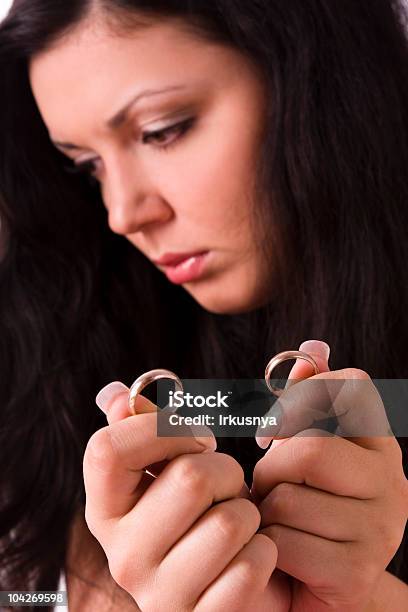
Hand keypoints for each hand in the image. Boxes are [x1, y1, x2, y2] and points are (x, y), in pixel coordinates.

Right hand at [83, 388, 286, 610]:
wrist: (222, 588)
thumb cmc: (198, 516)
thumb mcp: (166, 473)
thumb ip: (143, 430)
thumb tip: (114, 394)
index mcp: (106, 510)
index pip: (108, 449)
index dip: (163, 430)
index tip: (196, 440)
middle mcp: (123, 555)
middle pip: (190, 478)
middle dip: (225, 472)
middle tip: (223, 489)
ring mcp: (161, 595)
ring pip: (230, 521)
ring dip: (248, 513)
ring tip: (236, 524)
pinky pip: (252, 565)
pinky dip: (264, 553)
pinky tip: (249, 557)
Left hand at [252, 340, 407, 610]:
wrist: (320, 582)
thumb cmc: (308, 504)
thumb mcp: (307, 448)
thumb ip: (308, 398)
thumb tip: (313, 349)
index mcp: (380, 443)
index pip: (352, 385)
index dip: (301, 397)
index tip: (274, 430)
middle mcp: (391, 481)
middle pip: (308, 448)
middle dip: (270, 468)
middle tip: (270, 485)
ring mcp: (380, 529)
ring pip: (288, 499)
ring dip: (265, 509)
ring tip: (278, 519)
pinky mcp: (356, 572)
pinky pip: (285, 542)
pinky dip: (268, 545)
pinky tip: (282, 551)